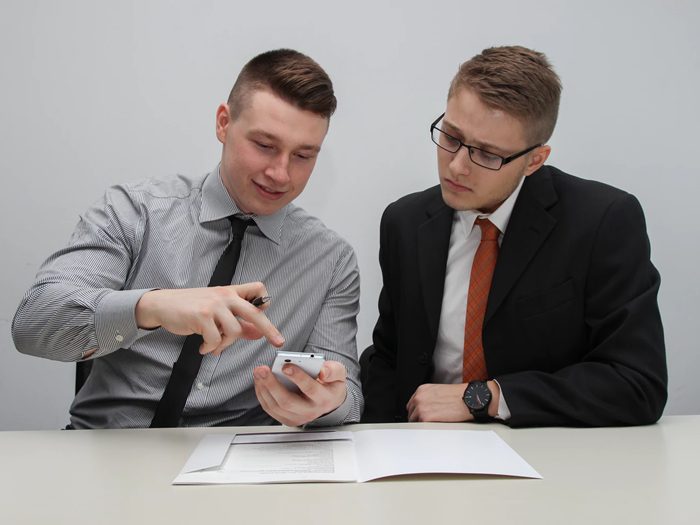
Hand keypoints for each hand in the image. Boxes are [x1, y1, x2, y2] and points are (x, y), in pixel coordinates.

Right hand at [135, 282, 283, 354]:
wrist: (163, 304)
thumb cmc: (191, 307)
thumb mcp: (216, 310)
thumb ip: (238, 321)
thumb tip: (258, 334)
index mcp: (230, 292)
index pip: (257, 288)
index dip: (264, 301)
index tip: (265, 313)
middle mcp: (225, 296)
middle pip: (254, 312)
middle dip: (269, 329)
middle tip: (279, 342)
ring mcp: (214, 305)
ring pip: (235, 331)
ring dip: (225, 344)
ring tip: (214, 346)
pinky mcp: (202, 316)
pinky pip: (216, 339)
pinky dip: (211, 347)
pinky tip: (204, 347)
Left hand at [253, 360, 347, 425]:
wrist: (329, 400)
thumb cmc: (331, 384)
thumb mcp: (339, 373)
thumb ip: (333, 370)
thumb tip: (323, 371)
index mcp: (324, 398)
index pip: (310, 389)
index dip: (297, 377)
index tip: (286, 366)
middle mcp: (310, 411)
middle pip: (287, 401)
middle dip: (272, 384)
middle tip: (263, 369)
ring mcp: (298, 418)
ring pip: (276, 406)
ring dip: (264, 388)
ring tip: (259, 372)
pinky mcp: (288, 420)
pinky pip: (271, 409)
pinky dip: (262, 394)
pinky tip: (260, 381)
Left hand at [407, 381, 500, 421]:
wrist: (469, 398)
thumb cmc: (459, 395)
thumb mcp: (439, 391)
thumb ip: (429, 398)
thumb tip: (426, 408)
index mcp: (422, 390)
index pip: (412, 404)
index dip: (417, 411)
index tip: (421, 415)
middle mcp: (419, 397)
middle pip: (411, 412)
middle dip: (417, 418)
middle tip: (428, 422)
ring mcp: (421, 407)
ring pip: (414, 421)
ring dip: (421, 424)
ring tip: (433, 425)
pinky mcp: (425, 417)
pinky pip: (420, 426)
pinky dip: (426, 428)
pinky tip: (435, 426)